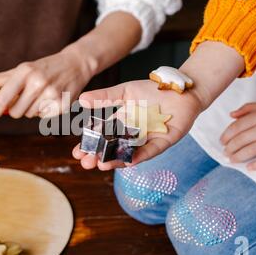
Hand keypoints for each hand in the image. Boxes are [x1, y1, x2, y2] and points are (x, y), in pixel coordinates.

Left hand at [0, 48, 93, 118]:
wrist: (75, 65)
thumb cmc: (45, 67)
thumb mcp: (22, 69)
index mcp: (26, 72)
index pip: (4, 96)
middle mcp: (39, 83)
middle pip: (16, 111)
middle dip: (17, 108)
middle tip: (26, 97)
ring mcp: (52, 95)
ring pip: (29, 115)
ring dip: (31, 109)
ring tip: (41, 96)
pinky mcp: (62, 106)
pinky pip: (43, 117)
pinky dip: (44, 111)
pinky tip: (50, 100)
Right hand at [72, 80, 203, 170]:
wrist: (178, 89)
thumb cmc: (152, 91)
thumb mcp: (124, 92)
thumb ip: (104, 97)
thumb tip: (81, 99)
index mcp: (121, 124)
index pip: (102, 137)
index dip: (90, 145)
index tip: (77, 153)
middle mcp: (132, 135)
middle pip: (113, 149)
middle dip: (99, 157)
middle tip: (86, 163)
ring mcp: (147, 140)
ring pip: (129, 153)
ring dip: (116, 161)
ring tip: (102, 165)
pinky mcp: (164, 142)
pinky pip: (151, 151)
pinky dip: (141, 155)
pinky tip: (129, 161)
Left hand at [221, 103, 255, 170]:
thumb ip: (248, 108)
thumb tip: (231, 115)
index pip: (238, 126)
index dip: (227, 135)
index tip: (222, 141)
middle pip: (242, 139)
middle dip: (230, 147)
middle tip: (225, 152)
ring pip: (252, 149)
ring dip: (239, 156)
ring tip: (232, 160)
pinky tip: (249, 167)